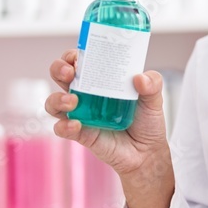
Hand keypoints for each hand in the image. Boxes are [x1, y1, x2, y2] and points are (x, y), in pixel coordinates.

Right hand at [45, 49, 170, 181]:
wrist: (147, 152)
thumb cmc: (147, 121)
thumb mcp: (154, 99)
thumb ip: (153, 84)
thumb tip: (140, 78)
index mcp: (101, 80)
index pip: (79, 60)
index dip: (73, 54)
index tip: (78, 55)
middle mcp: (86, 94)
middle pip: (60, 75)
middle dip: (59, 69)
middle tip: (70, 73)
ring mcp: (80, 114)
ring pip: (53, 102)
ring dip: (57, 98)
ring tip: (72, 101)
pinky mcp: (79, 133)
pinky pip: (61, 128)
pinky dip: (64, 125)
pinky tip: (76, 125)